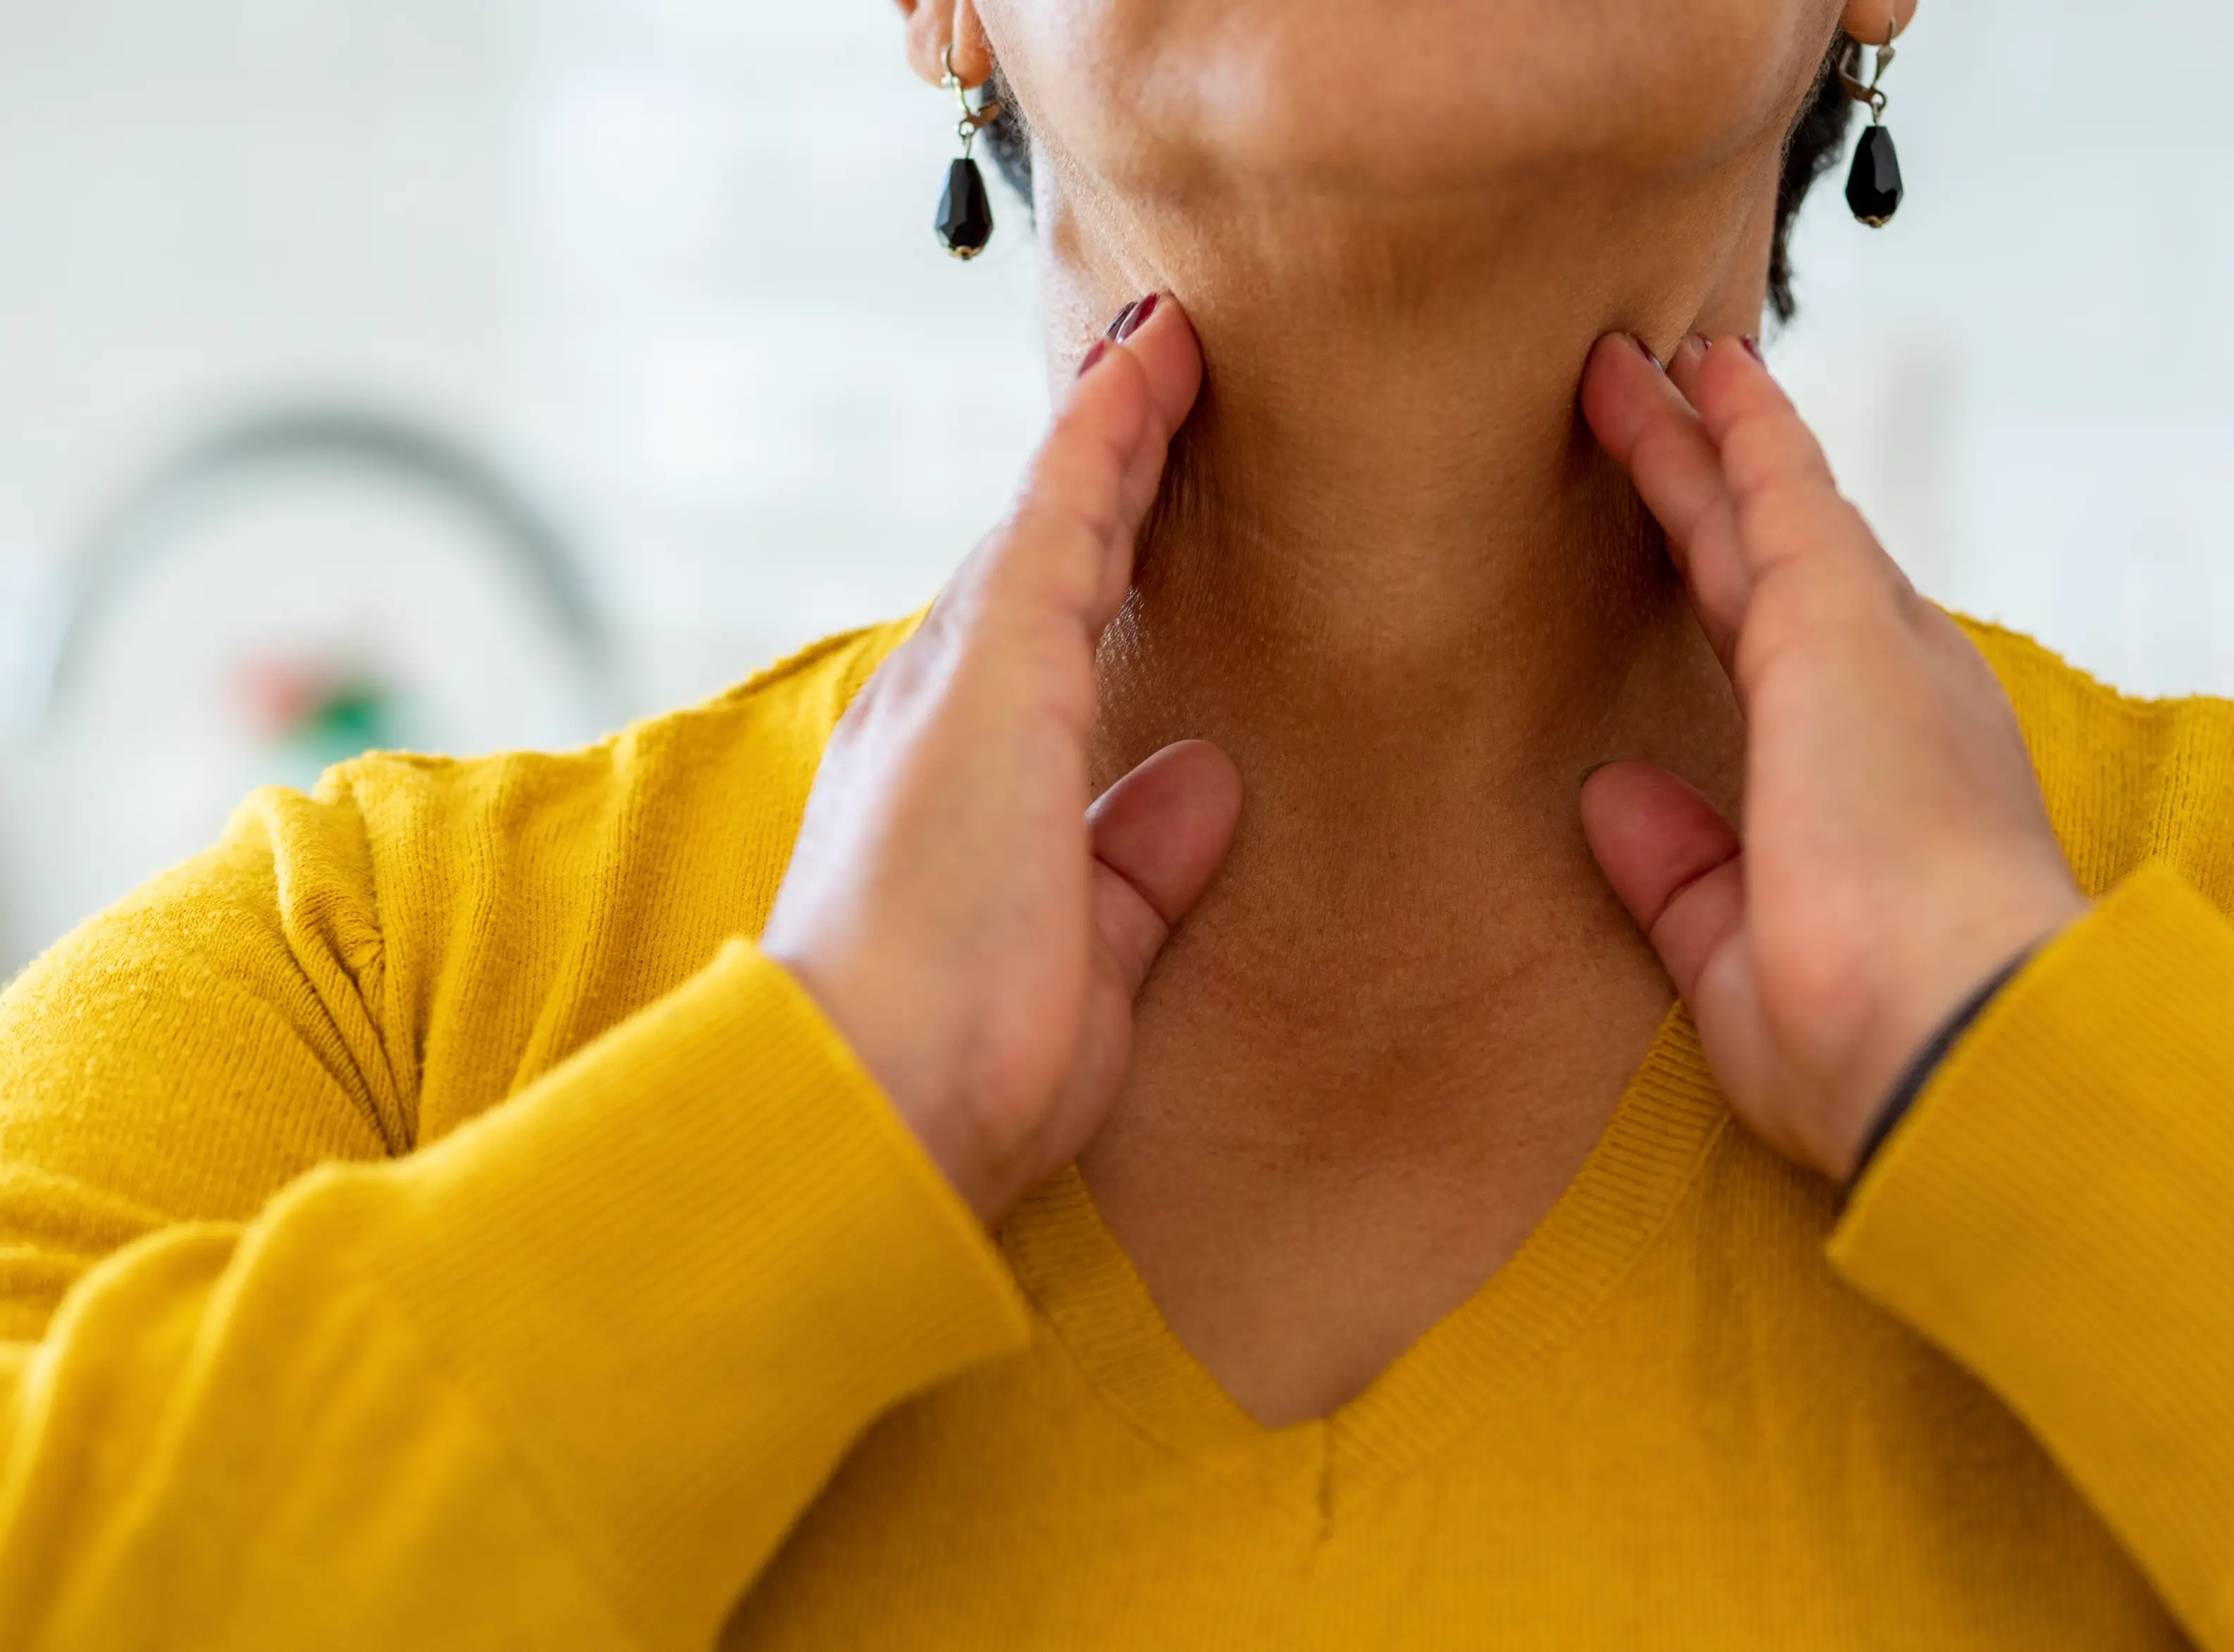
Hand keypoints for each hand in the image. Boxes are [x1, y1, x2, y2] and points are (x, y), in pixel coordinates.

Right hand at [765, 297, 1238, 1224]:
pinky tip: (1153, 362)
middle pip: (1037, 560)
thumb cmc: (963, 1072)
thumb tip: (1201, 783)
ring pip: (1050, 524)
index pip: (1039, 644)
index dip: (1091, 553)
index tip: (1140, 483)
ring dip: (1112, 430)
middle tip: (1158, 371)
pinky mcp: (994, 675)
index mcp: (958, 786)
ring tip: (1168, 344)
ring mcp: (958, 683)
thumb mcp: (1089, 954)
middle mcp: (937, 712)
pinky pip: (1064, 520)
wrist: (875, 1110)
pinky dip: (1107, 435)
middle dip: (1101, 467)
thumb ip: (1138, 867)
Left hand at [1576, 333, 2086, 1180]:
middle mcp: (1898, 702)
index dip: (1736, 593)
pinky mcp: (1839, 623)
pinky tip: (1694, 369)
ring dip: (1700, 438)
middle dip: (1713, 487)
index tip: (1698, 541)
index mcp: (1884, 789)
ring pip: (1764, 515)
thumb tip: (1614, 797)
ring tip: (1637, 363)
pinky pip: (1777, 493)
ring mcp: (1875, 652)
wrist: (1954, 1041)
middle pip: (1776, 567)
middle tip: (1659, 406)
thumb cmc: (1873, 1041)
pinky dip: (1736, 426)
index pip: (1787, 670)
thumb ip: (1681, 873)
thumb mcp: (1738, 959)